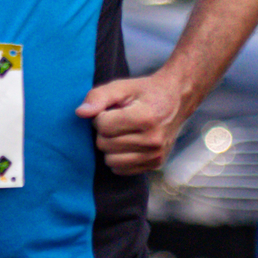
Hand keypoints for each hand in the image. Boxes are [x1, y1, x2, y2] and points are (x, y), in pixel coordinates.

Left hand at [75, 70, 190, 175]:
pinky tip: (128, 143)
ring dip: (110, 147)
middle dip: (104, 132)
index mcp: (145, 118)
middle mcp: (153, 140)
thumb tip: (80, 113)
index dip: (101, 116)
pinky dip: (119, 158)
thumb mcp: (121, 87)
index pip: (103, 125)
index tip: (112, 110)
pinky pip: (122, 170)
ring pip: (110, 161)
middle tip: (117, 121)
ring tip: (122, 132)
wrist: (177, 99)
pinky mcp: (155, 164)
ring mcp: (155, 155)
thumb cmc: (146, 92)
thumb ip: (98, 97)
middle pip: (104, 144)